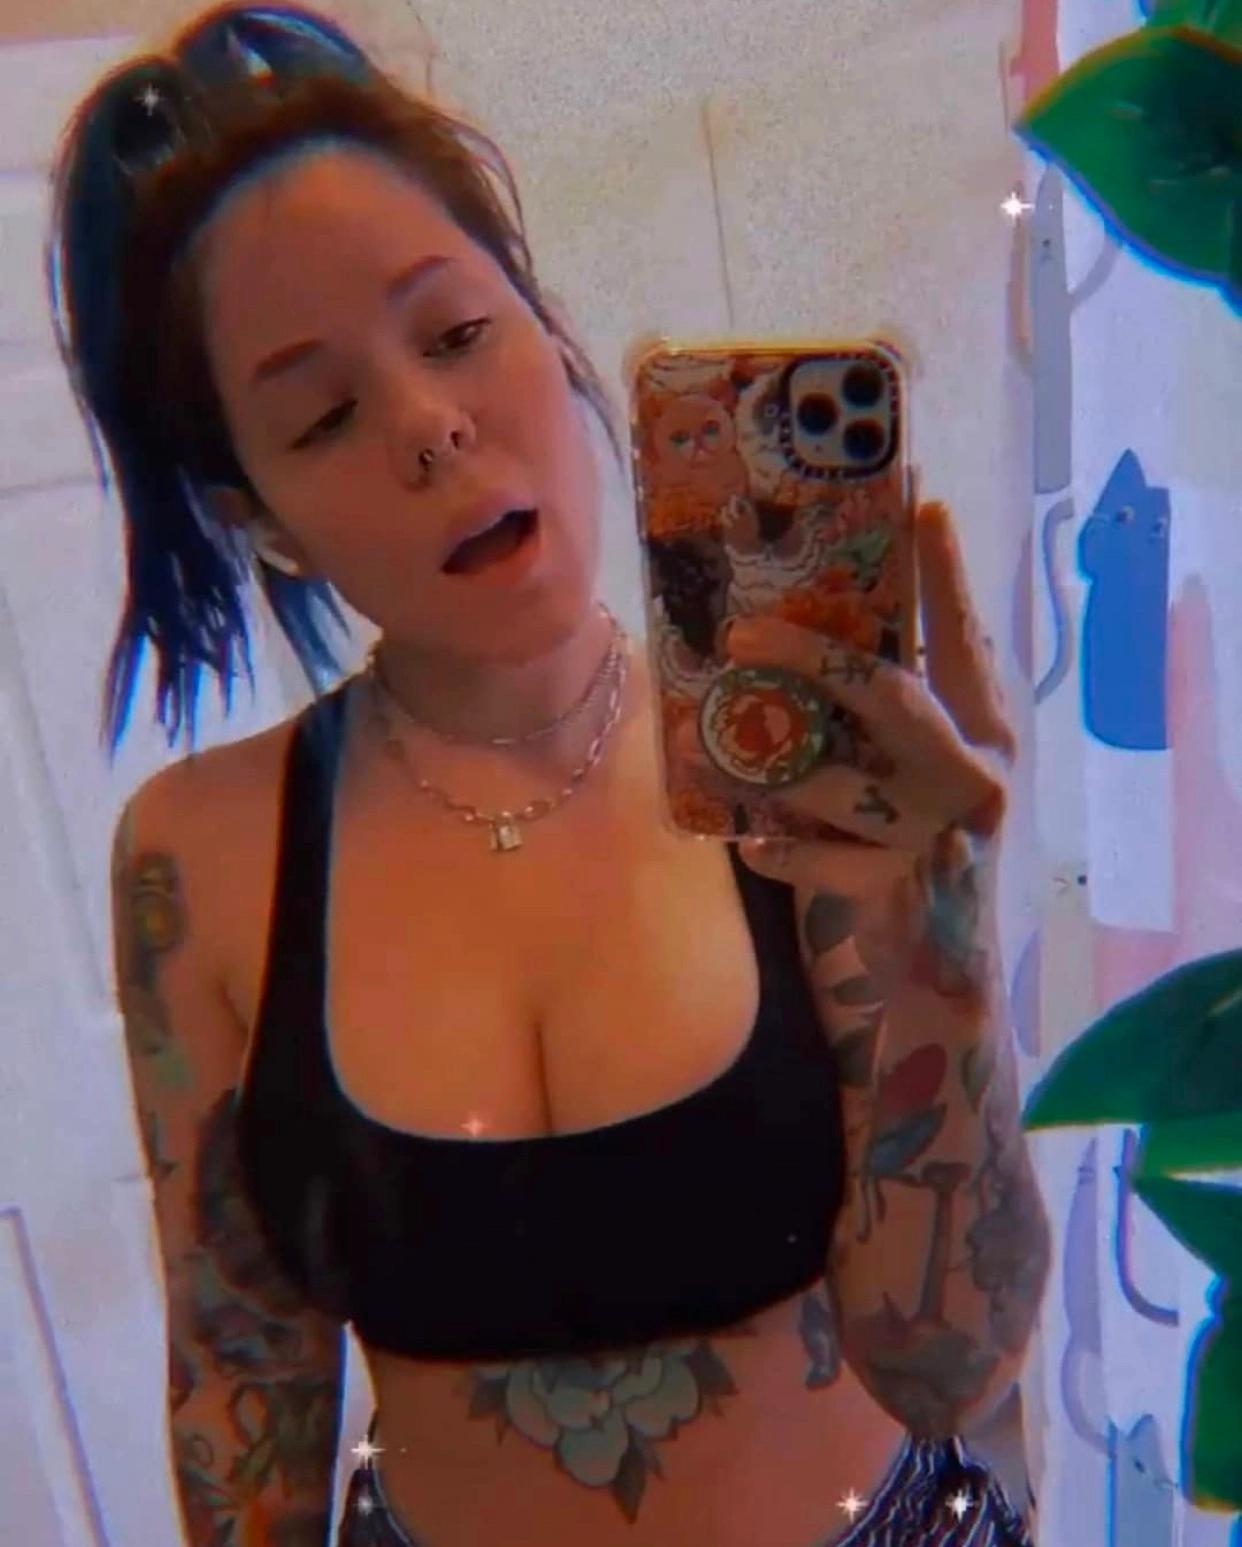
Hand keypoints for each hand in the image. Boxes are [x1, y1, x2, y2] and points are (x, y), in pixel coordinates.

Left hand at [713, 502, 1014, 897]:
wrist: (939, 975)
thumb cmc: (917, 849)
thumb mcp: (918, 771)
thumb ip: (888, 715)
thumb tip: (804, 632)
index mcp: (985, 730)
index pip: (962, 639)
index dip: (945, 575)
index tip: (923, 503)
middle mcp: (972, 773)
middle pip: (889, 694)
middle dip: (812, 656)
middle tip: (741, 628)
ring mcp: (936, 833)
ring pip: (837, 780)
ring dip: (767, 761)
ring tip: (712, 740)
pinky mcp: (897, 888)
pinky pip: (815, 859)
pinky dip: (777, 848)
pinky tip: (749, 842)